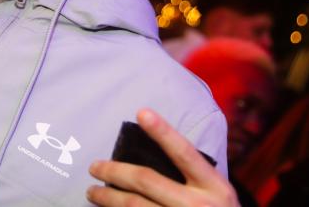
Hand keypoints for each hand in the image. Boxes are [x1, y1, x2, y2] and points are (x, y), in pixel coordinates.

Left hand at [86, 109, 238, 206]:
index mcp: (214, 187)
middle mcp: (198, 206)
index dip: (163, 132)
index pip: (185, 154)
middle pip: (146, 181)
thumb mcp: (216, 192)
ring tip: (92, 191)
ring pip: (134, 206)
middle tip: (94, 166)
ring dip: (108, 198)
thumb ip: (193, 176)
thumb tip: (152, 152)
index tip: (142, 111)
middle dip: (114, 171)